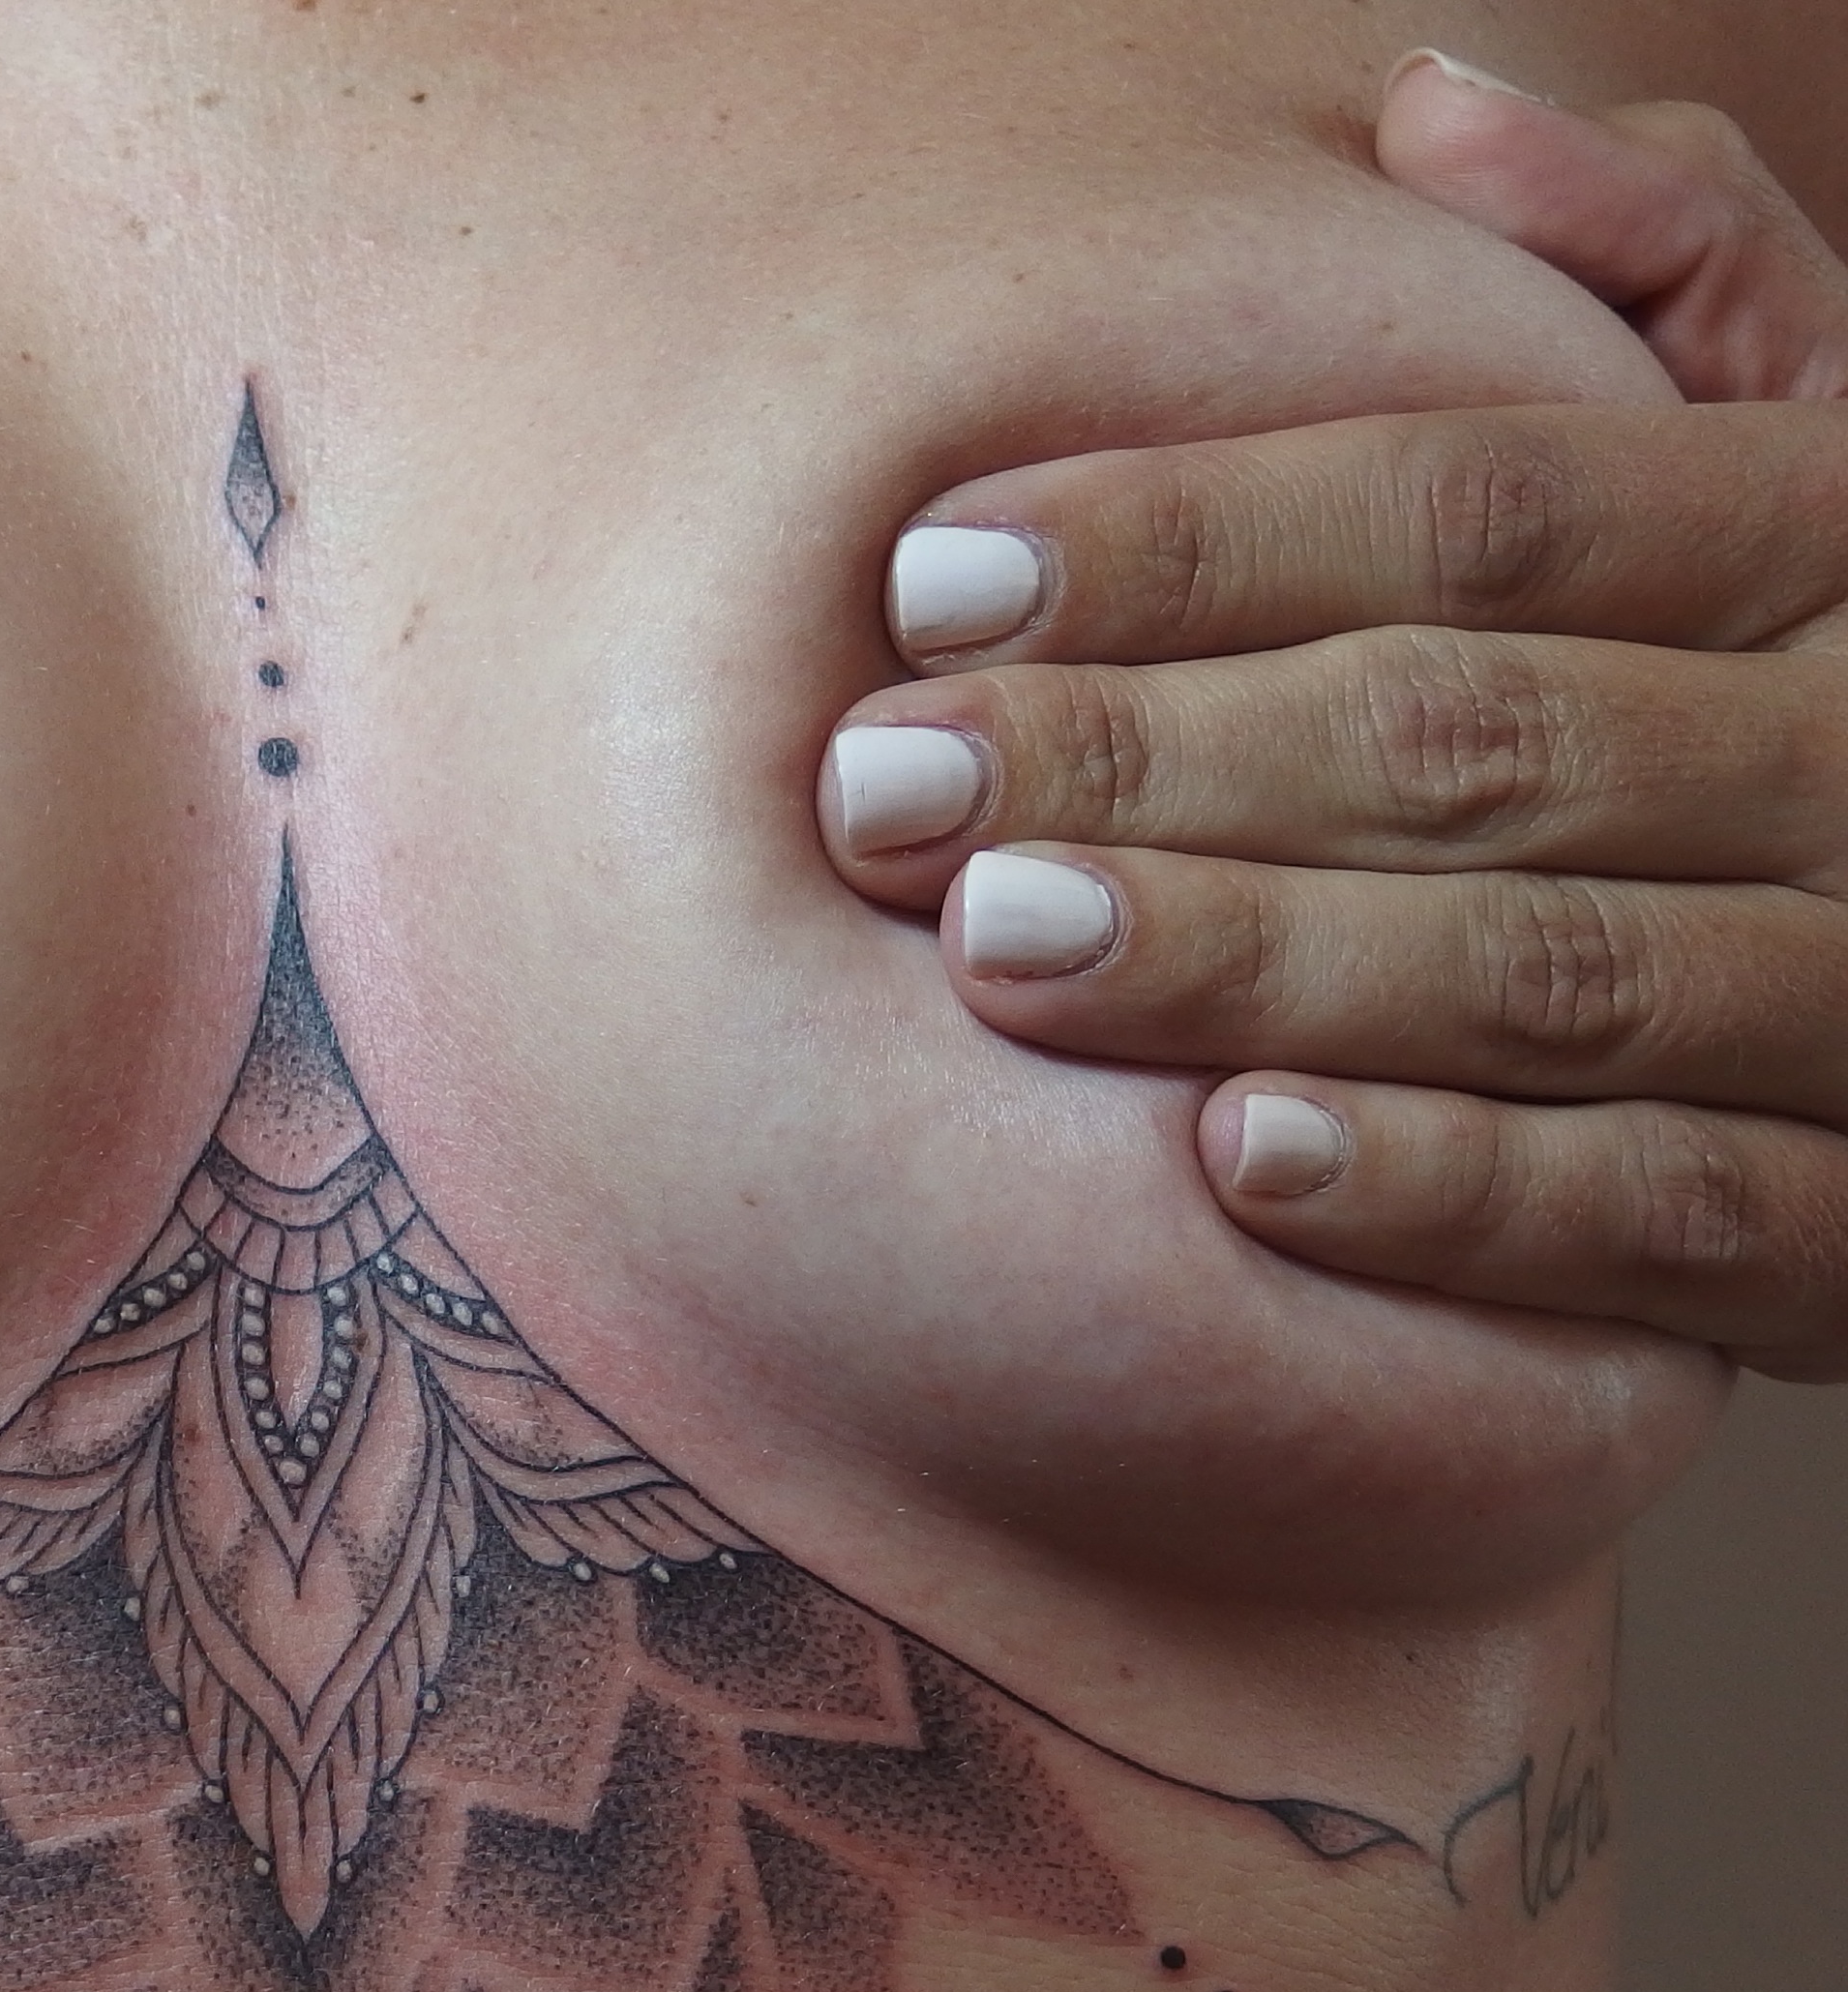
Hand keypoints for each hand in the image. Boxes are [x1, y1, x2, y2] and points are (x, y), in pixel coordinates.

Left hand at [816, 56, 1847, 1379]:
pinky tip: (1228, 1158)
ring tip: (1000, 940)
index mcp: (1827, 538)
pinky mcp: (1846, 1232)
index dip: (1198, 537)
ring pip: (1545, 976)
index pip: (1491, 506)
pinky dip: (1445, 1191)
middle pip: (1477, 740)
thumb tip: (1437, 106)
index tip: (931, 574)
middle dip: (1155, 757)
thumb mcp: (1767, 448)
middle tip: (887, 784)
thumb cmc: (1762, 694)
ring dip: (1254, 960)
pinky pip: (1648, 1213)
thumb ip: (1646, 271)